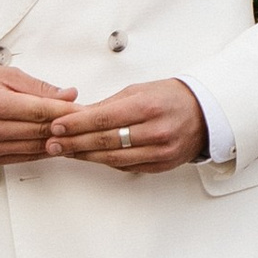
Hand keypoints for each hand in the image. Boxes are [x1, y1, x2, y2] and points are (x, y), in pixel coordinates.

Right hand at [0, 62, 76, 161]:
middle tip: (84, 121)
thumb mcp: (8, 76)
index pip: (39, 111)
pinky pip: (24, 158)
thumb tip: (69, 95)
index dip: (66, 112)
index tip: (83, 109)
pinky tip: (54, 143)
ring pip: (34, 148)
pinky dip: (42, 151)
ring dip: (57, 142)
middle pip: (39, 131)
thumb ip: (40, 88)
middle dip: (66, 126)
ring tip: (73, 133)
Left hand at [45, 78, 207, 173]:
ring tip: (66, 151)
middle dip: (74, 142)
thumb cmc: (171, 98)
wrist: (204, 114)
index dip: (76, 124)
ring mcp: (159, 152)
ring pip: (113, 158)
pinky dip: (105, 161)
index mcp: (148, 107)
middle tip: (53, 143)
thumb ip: (108, 105)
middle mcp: (155, 131)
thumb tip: (77, 115)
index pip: (103, 118)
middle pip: (105, 141)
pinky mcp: (160, 166)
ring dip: (85, 155)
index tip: (56, 126)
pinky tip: (90, 156)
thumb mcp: (139, 91)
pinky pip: (126, 166)